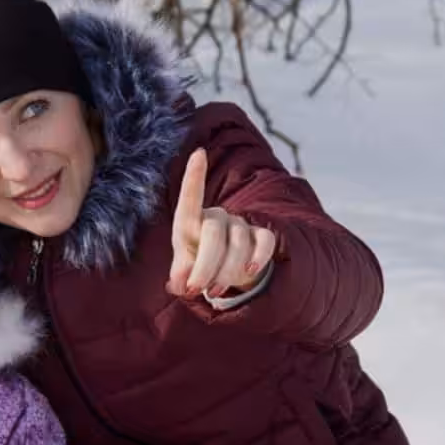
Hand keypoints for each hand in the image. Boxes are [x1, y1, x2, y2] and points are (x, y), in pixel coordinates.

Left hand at [167, 148, 275, 299]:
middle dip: (204, 266)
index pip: (191, 198)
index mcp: (191, 222)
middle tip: (197, 290)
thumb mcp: (183, 273)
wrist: (225, 275)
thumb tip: (180, 282)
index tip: (199, 153)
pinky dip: (259, 257)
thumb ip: (179, 276)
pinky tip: (251, 271)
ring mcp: (240, 225)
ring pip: (238, 244)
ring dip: (226, 272)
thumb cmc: (197, 267)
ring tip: (215, 292)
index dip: (194, 177)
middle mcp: (216, 217)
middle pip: (213, 233)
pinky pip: (264, 241)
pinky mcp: (260, 236)